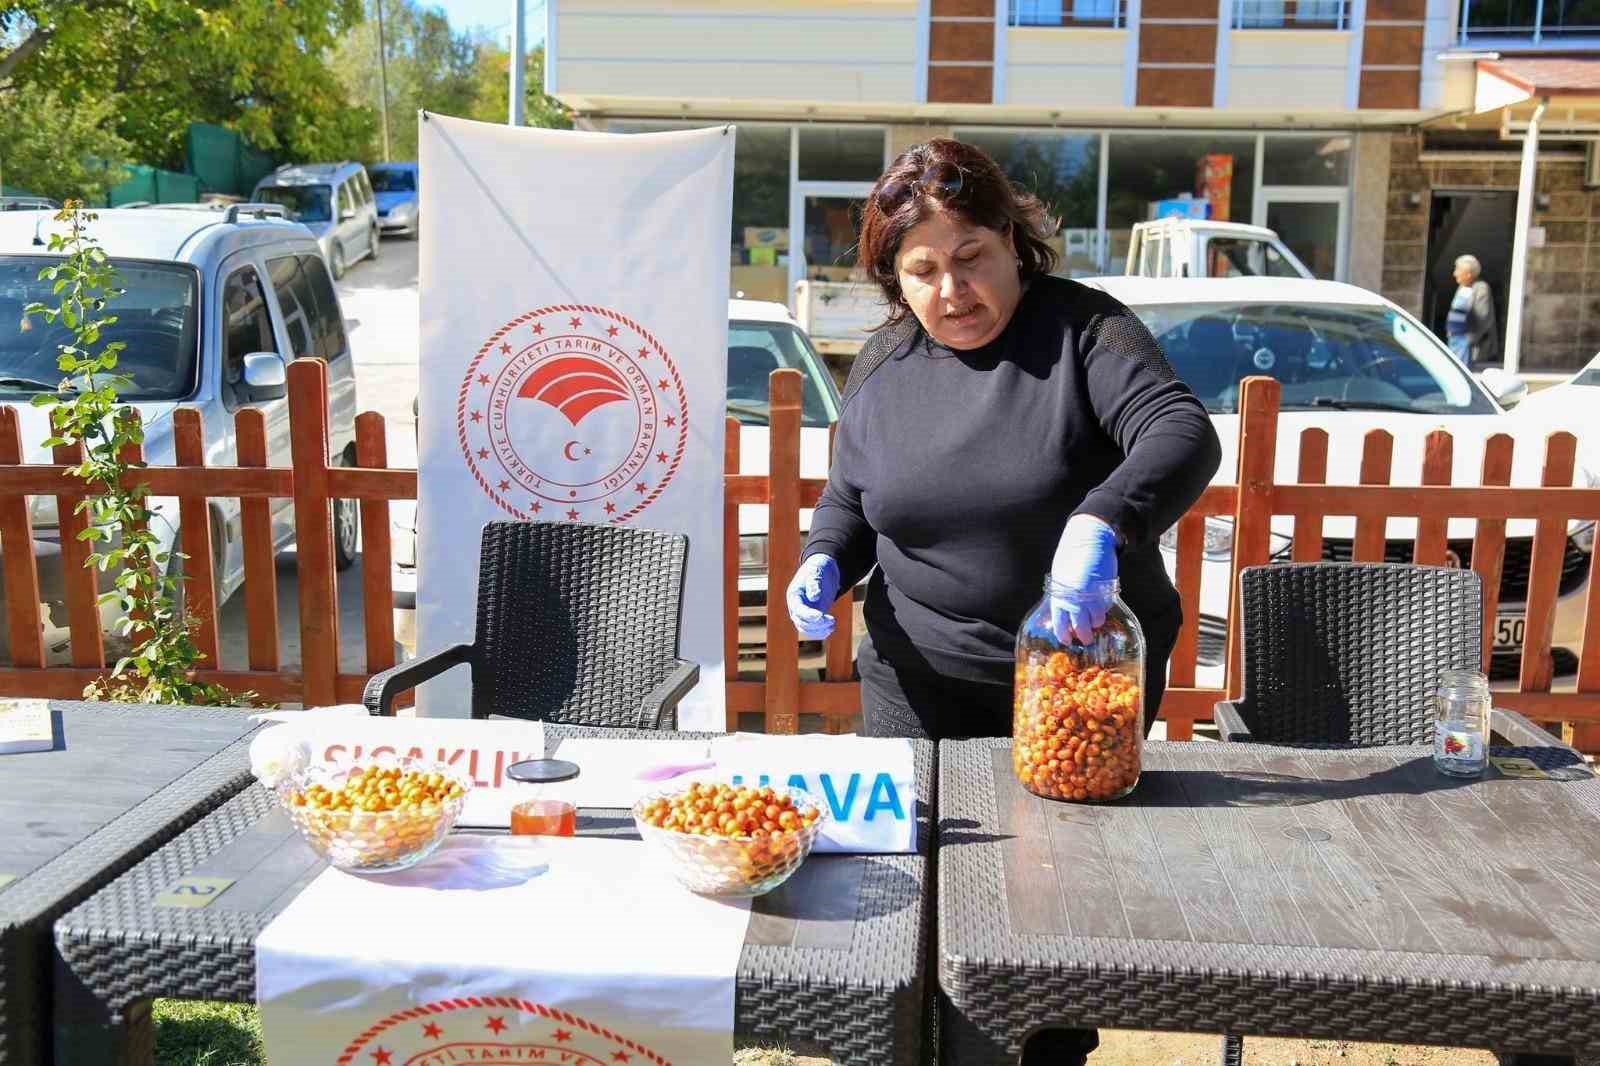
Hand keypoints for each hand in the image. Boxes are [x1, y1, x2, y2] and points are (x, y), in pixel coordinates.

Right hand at [785, 554, 839, 639]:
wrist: (823, 570)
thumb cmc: (818, 569)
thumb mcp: (816, 572)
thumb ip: (814, 583)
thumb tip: (814, 597)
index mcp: (794, 595)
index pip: (798, 609)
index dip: (808, 614)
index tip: (820, 615)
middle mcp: (796, 607)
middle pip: (801, 622)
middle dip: (816, 624)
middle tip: (831, 620)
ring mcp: (804, 613)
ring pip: (807, 629)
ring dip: (819, 630)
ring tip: (833, 624)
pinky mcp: (812, 617)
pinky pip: (814, 630)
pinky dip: (822, 631)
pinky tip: (831, 627)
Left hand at [1050, 515, 1117, 644]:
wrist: (1089, 541)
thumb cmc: (1071, 558)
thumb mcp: (1060, 578)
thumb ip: (1063, 596)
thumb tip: (1067, 613)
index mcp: (1059, 597)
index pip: (1060, 624)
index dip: (1064, 635)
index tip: (1068, 639)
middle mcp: (1075, 600)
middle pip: (1080, 627)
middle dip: (1083, 636)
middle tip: (1085, 639)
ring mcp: (1091, 597)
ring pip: (1096, 620)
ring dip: (1096, 622)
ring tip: (1095, 620)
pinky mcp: (1105, 593)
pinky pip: (1104, 608)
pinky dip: (1103, 609)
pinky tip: (1100, 604)